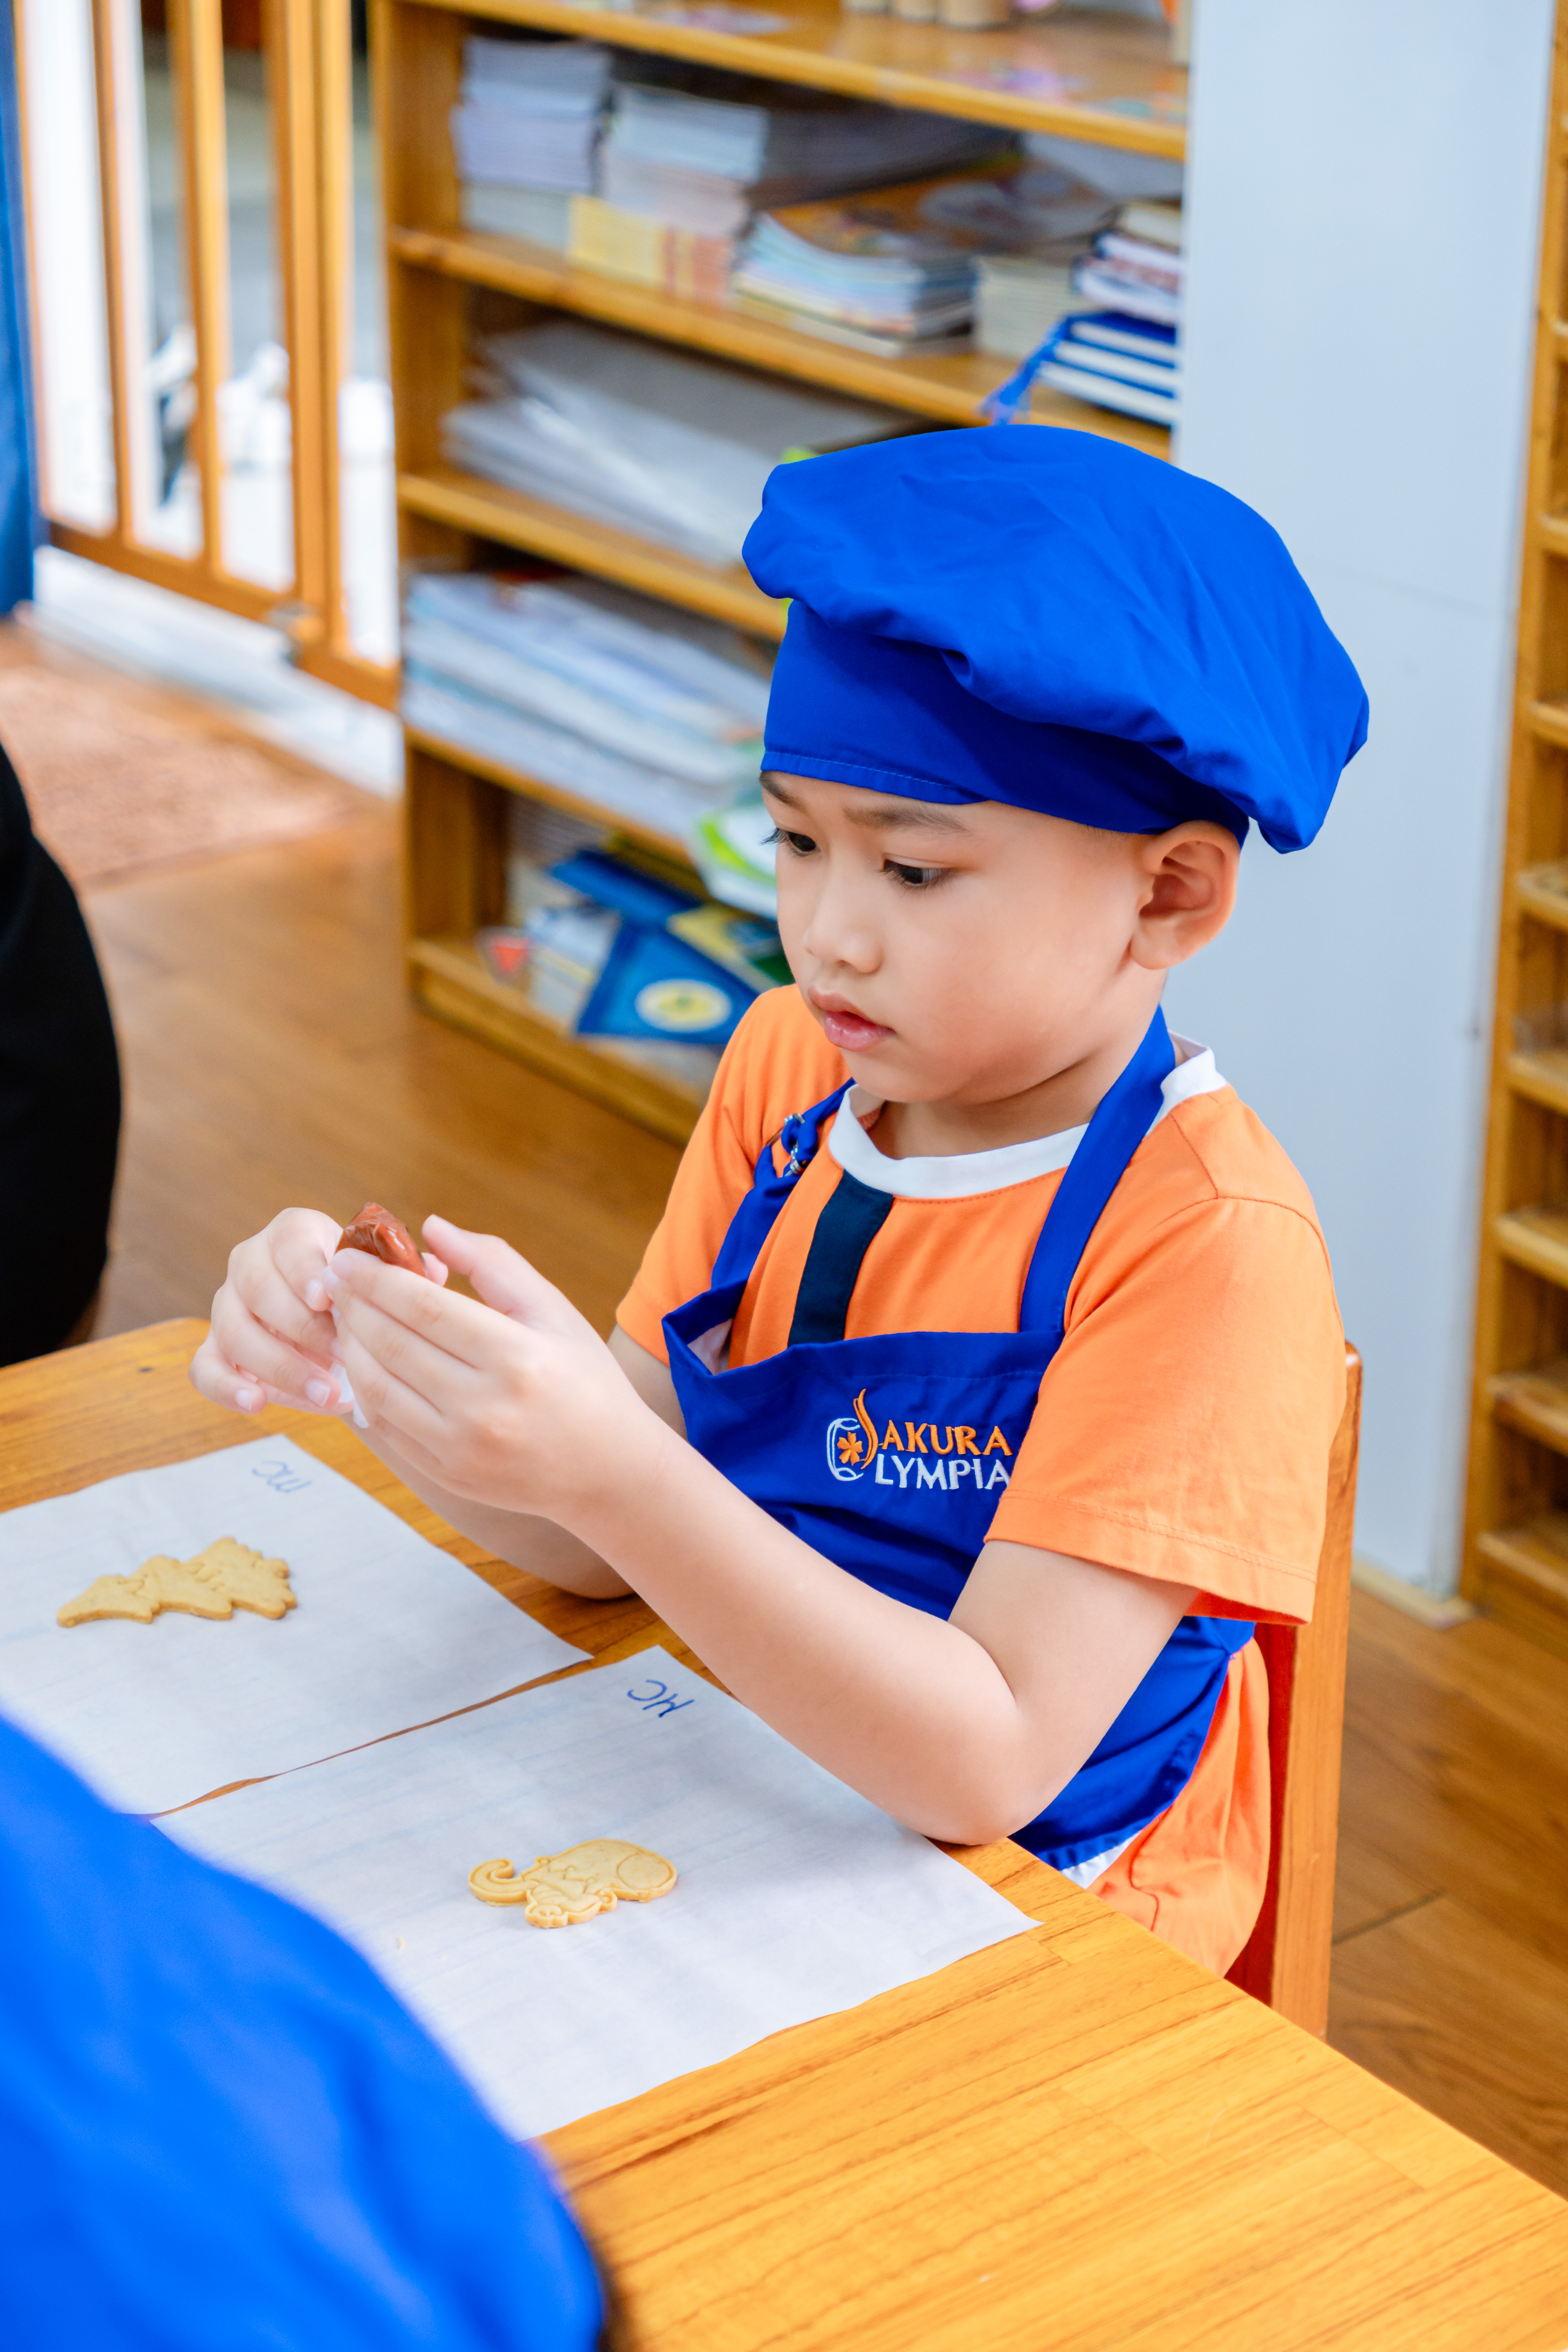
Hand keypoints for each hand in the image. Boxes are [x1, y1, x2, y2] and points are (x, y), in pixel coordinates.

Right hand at [191, 1206, 447, 1417]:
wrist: (339, 1327)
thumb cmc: (368, 1296)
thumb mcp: (391, 1277)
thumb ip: (408, 1270)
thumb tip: (432, 1272)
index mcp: (293, 1234)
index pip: (289, 1243)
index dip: (305, 1269)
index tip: (327, 1297)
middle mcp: (251, 1263)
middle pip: (256, 1287)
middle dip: (299, 1325)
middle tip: (341, 1355)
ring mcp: (228, 1307)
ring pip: (233, 1330)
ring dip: (278, 1364)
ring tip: (326, 1393)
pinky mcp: (216, 1350)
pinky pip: (204, 1367)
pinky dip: (226, 1387)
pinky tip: (257, 1404)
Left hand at [322, 1216, 663, 1524]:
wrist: (608, 1470)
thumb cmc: (583, 1377)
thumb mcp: (553, 1310)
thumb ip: (493, 1264)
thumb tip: (431, 1227)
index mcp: (517, 1357)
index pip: (424, 1307)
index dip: (376, 1278)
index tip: (347, 1256)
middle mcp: (484, 1407)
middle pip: (392, 1344)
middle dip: (353, 1306)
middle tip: (334, 1279)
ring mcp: (460, 1448)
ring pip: (376, 1387)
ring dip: (349, 1346)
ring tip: (344, 1317)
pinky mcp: (445, 1474)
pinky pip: (385, 1425)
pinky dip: (363, 1388)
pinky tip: (361, 1361)